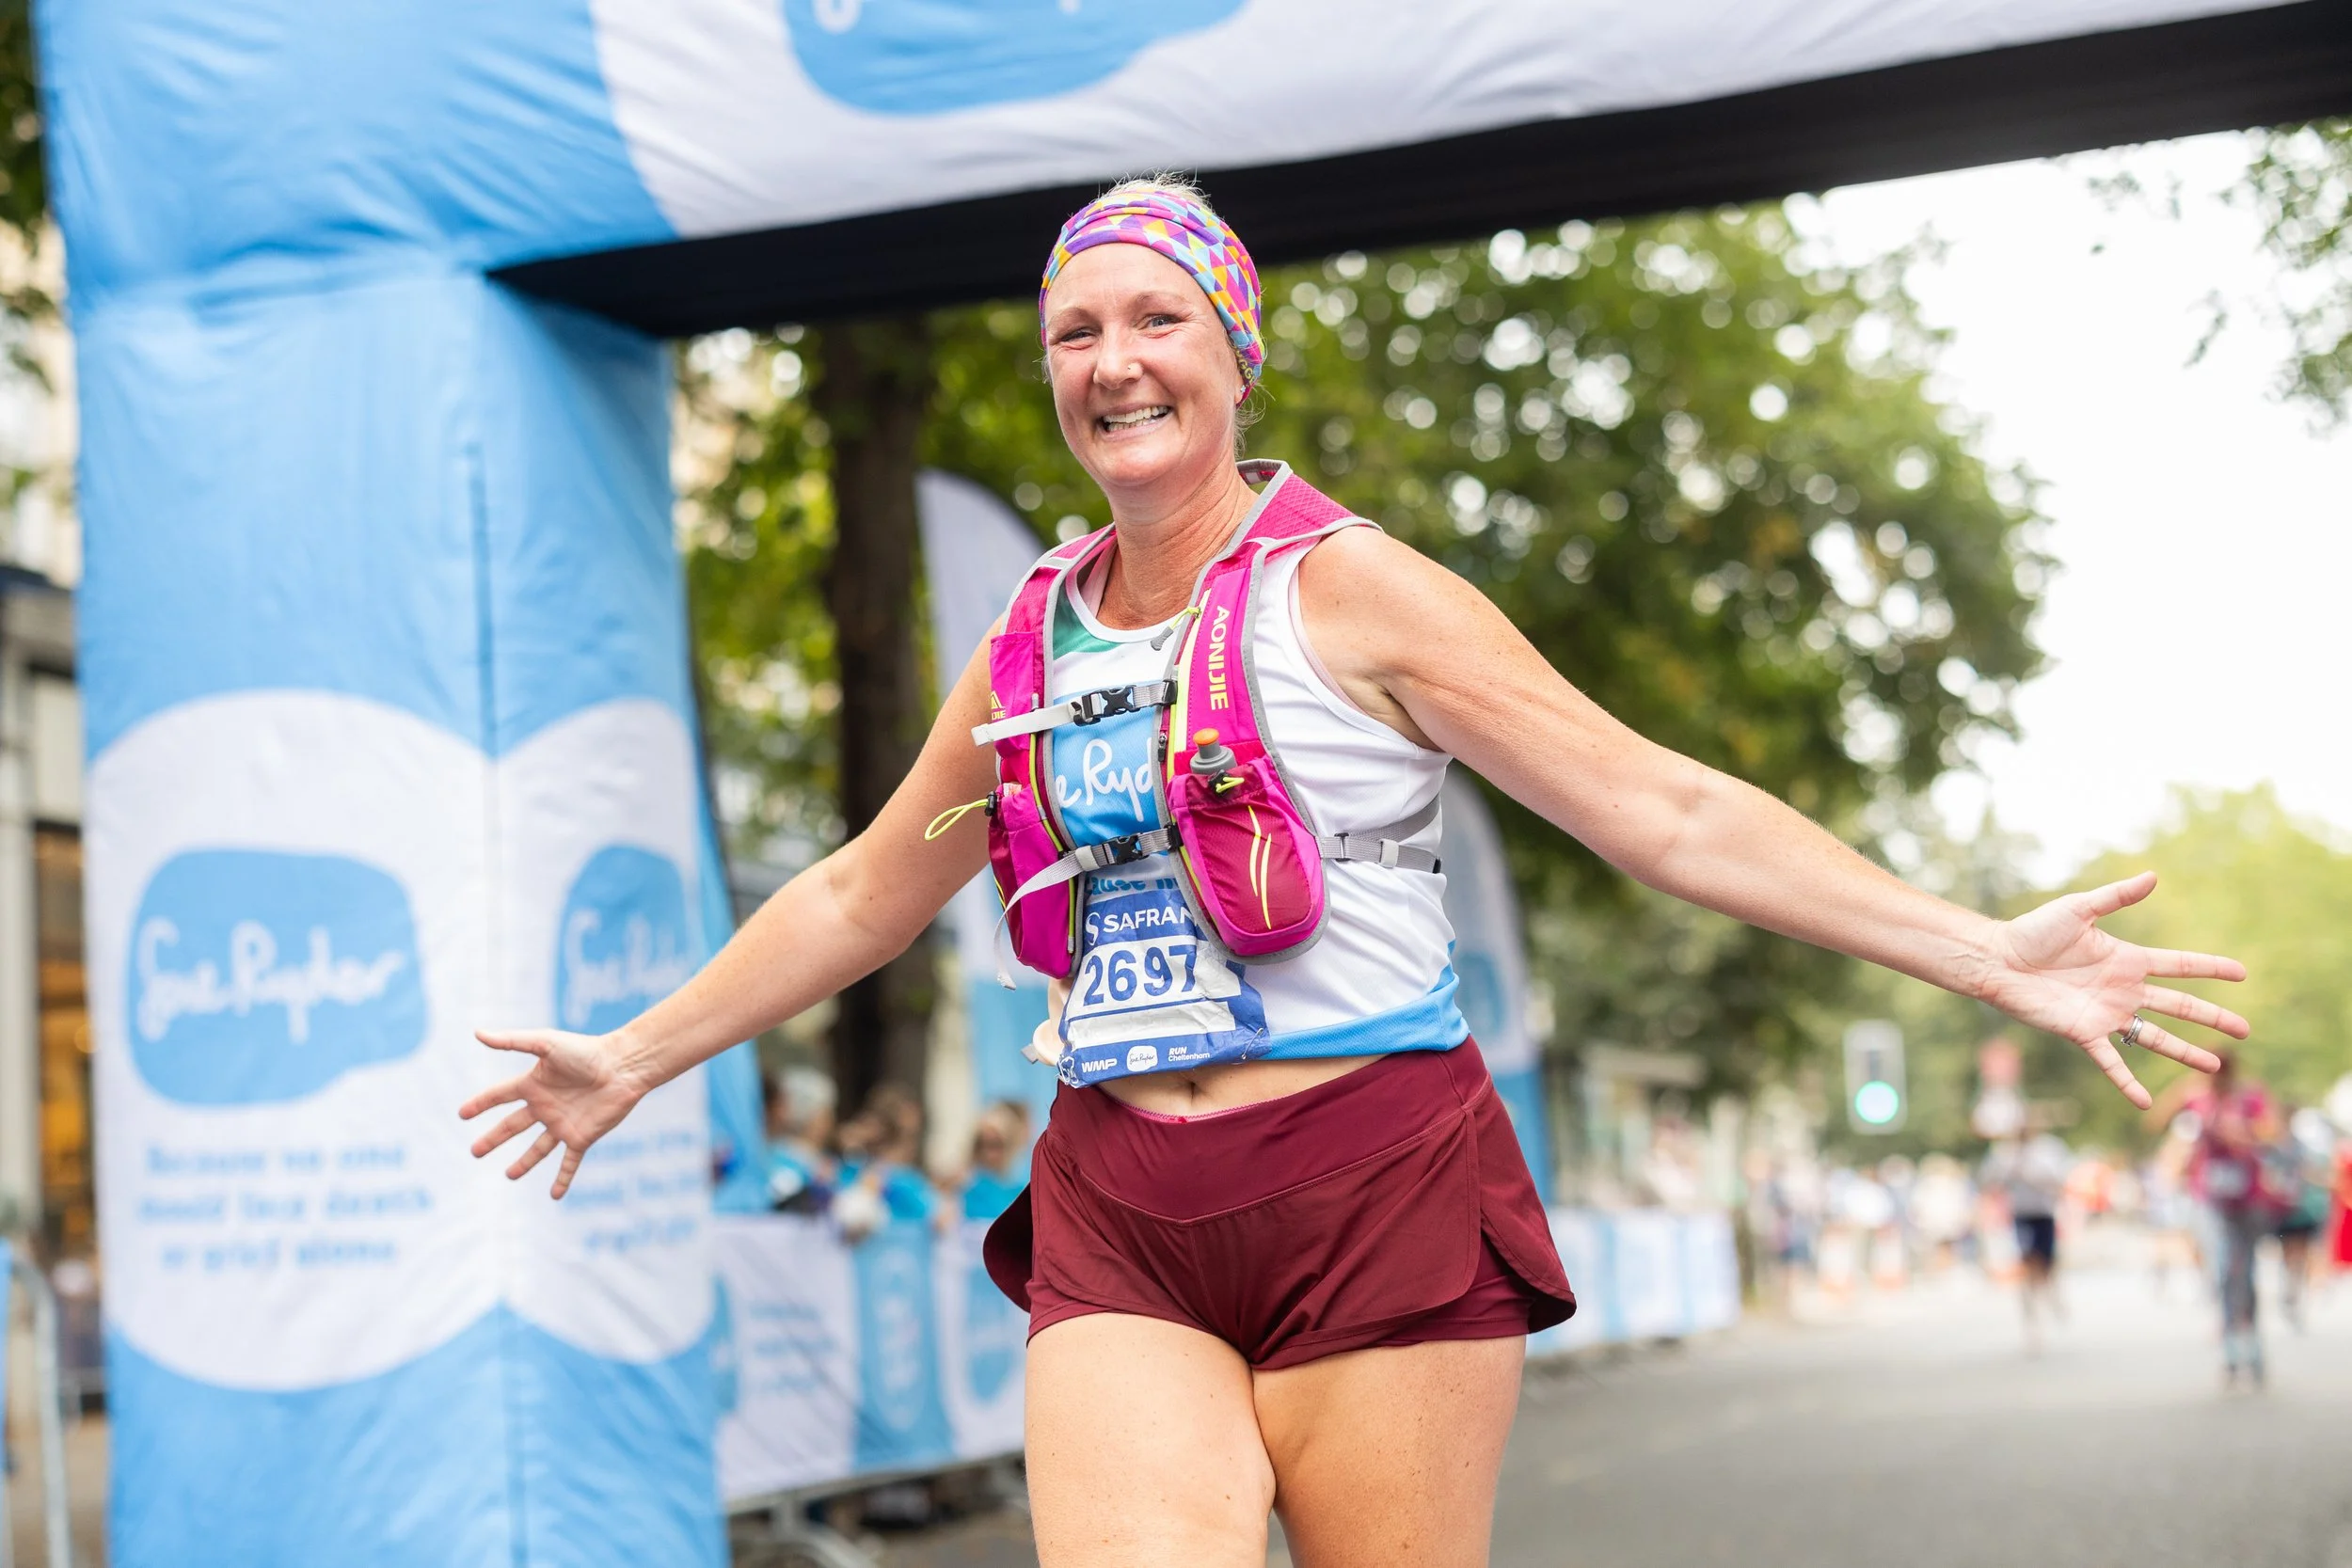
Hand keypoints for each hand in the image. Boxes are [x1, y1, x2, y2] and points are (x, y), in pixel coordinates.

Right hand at [460, 1028, 649, 1197]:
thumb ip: (511, 1041)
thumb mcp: (545, 1043)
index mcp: (534, 1085)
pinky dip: (562, 1179)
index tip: (462, 1114)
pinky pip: (569, 1163)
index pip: (500, 1097)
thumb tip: (477, 1033)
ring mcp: (563, 1124)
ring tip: (510, 1176)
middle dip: (494, 1139)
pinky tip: (555, 1195)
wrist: (623, 1067)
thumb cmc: (585, 1051)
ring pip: (538, 1149)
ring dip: (524, 1163)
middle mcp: (546, 1106)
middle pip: (513, 1126)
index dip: (481, 1104)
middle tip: (475, 1152)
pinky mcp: (582, 1137)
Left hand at [1981, 871, 2245, 1108]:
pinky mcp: (2083, 1033)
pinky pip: (2111, 1062)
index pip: (2180, 966)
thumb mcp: (2078, 909)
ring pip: (2155, 1036)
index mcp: (2127, 959)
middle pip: (2179, 1005)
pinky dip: (2127, 1082)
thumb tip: (2153, 876)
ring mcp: (2106, 1014)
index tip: (2242, 973)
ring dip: (2184, 1051)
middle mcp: (2123, 989)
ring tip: (2213, 1066)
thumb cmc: (2034, 931)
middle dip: (2212, 1017)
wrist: (2000, 959)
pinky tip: (2144, 1101)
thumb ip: (2116, 897)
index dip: (2211, 968)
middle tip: (2245, 1029)